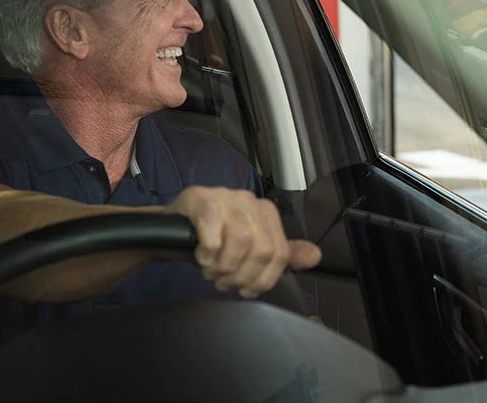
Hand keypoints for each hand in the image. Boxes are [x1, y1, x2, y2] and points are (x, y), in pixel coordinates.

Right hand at [167, 186, 321, 297]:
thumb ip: (282, 255)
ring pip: (241, 239)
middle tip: (223, 281)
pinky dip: (208, 251)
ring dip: (223, 266)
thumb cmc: (213, 242)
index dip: (262, 280)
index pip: (279, 254)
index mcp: (267, 213)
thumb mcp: (250, 252)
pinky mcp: (200, 198)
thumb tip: (316, 257)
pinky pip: (212, 228)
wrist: (170, 231)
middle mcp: (250, 201)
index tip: (243, 289)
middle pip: (262, 249)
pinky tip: (202, 256)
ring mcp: (226, 196)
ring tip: (211, 271)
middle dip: (241, 275)